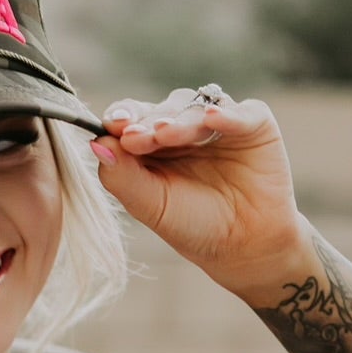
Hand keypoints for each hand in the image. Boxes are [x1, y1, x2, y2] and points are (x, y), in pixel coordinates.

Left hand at [90, 88, 312, 301]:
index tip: (114, 124)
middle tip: (137, 138)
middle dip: (148, 122)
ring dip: (179, 119)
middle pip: (161, 109)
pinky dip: (228, 113)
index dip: (121, 117)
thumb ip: (122, 176)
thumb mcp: (151, 205)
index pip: (132, 118)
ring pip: (195, 106)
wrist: (243, 247)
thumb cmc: (192, 225)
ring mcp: (219, 123)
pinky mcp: (255, 124)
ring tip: (166, 133)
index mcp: (152, 143)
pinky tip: (212, 119)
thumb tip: (96, 143)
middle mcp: (183, 126)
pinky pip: (243, 110)